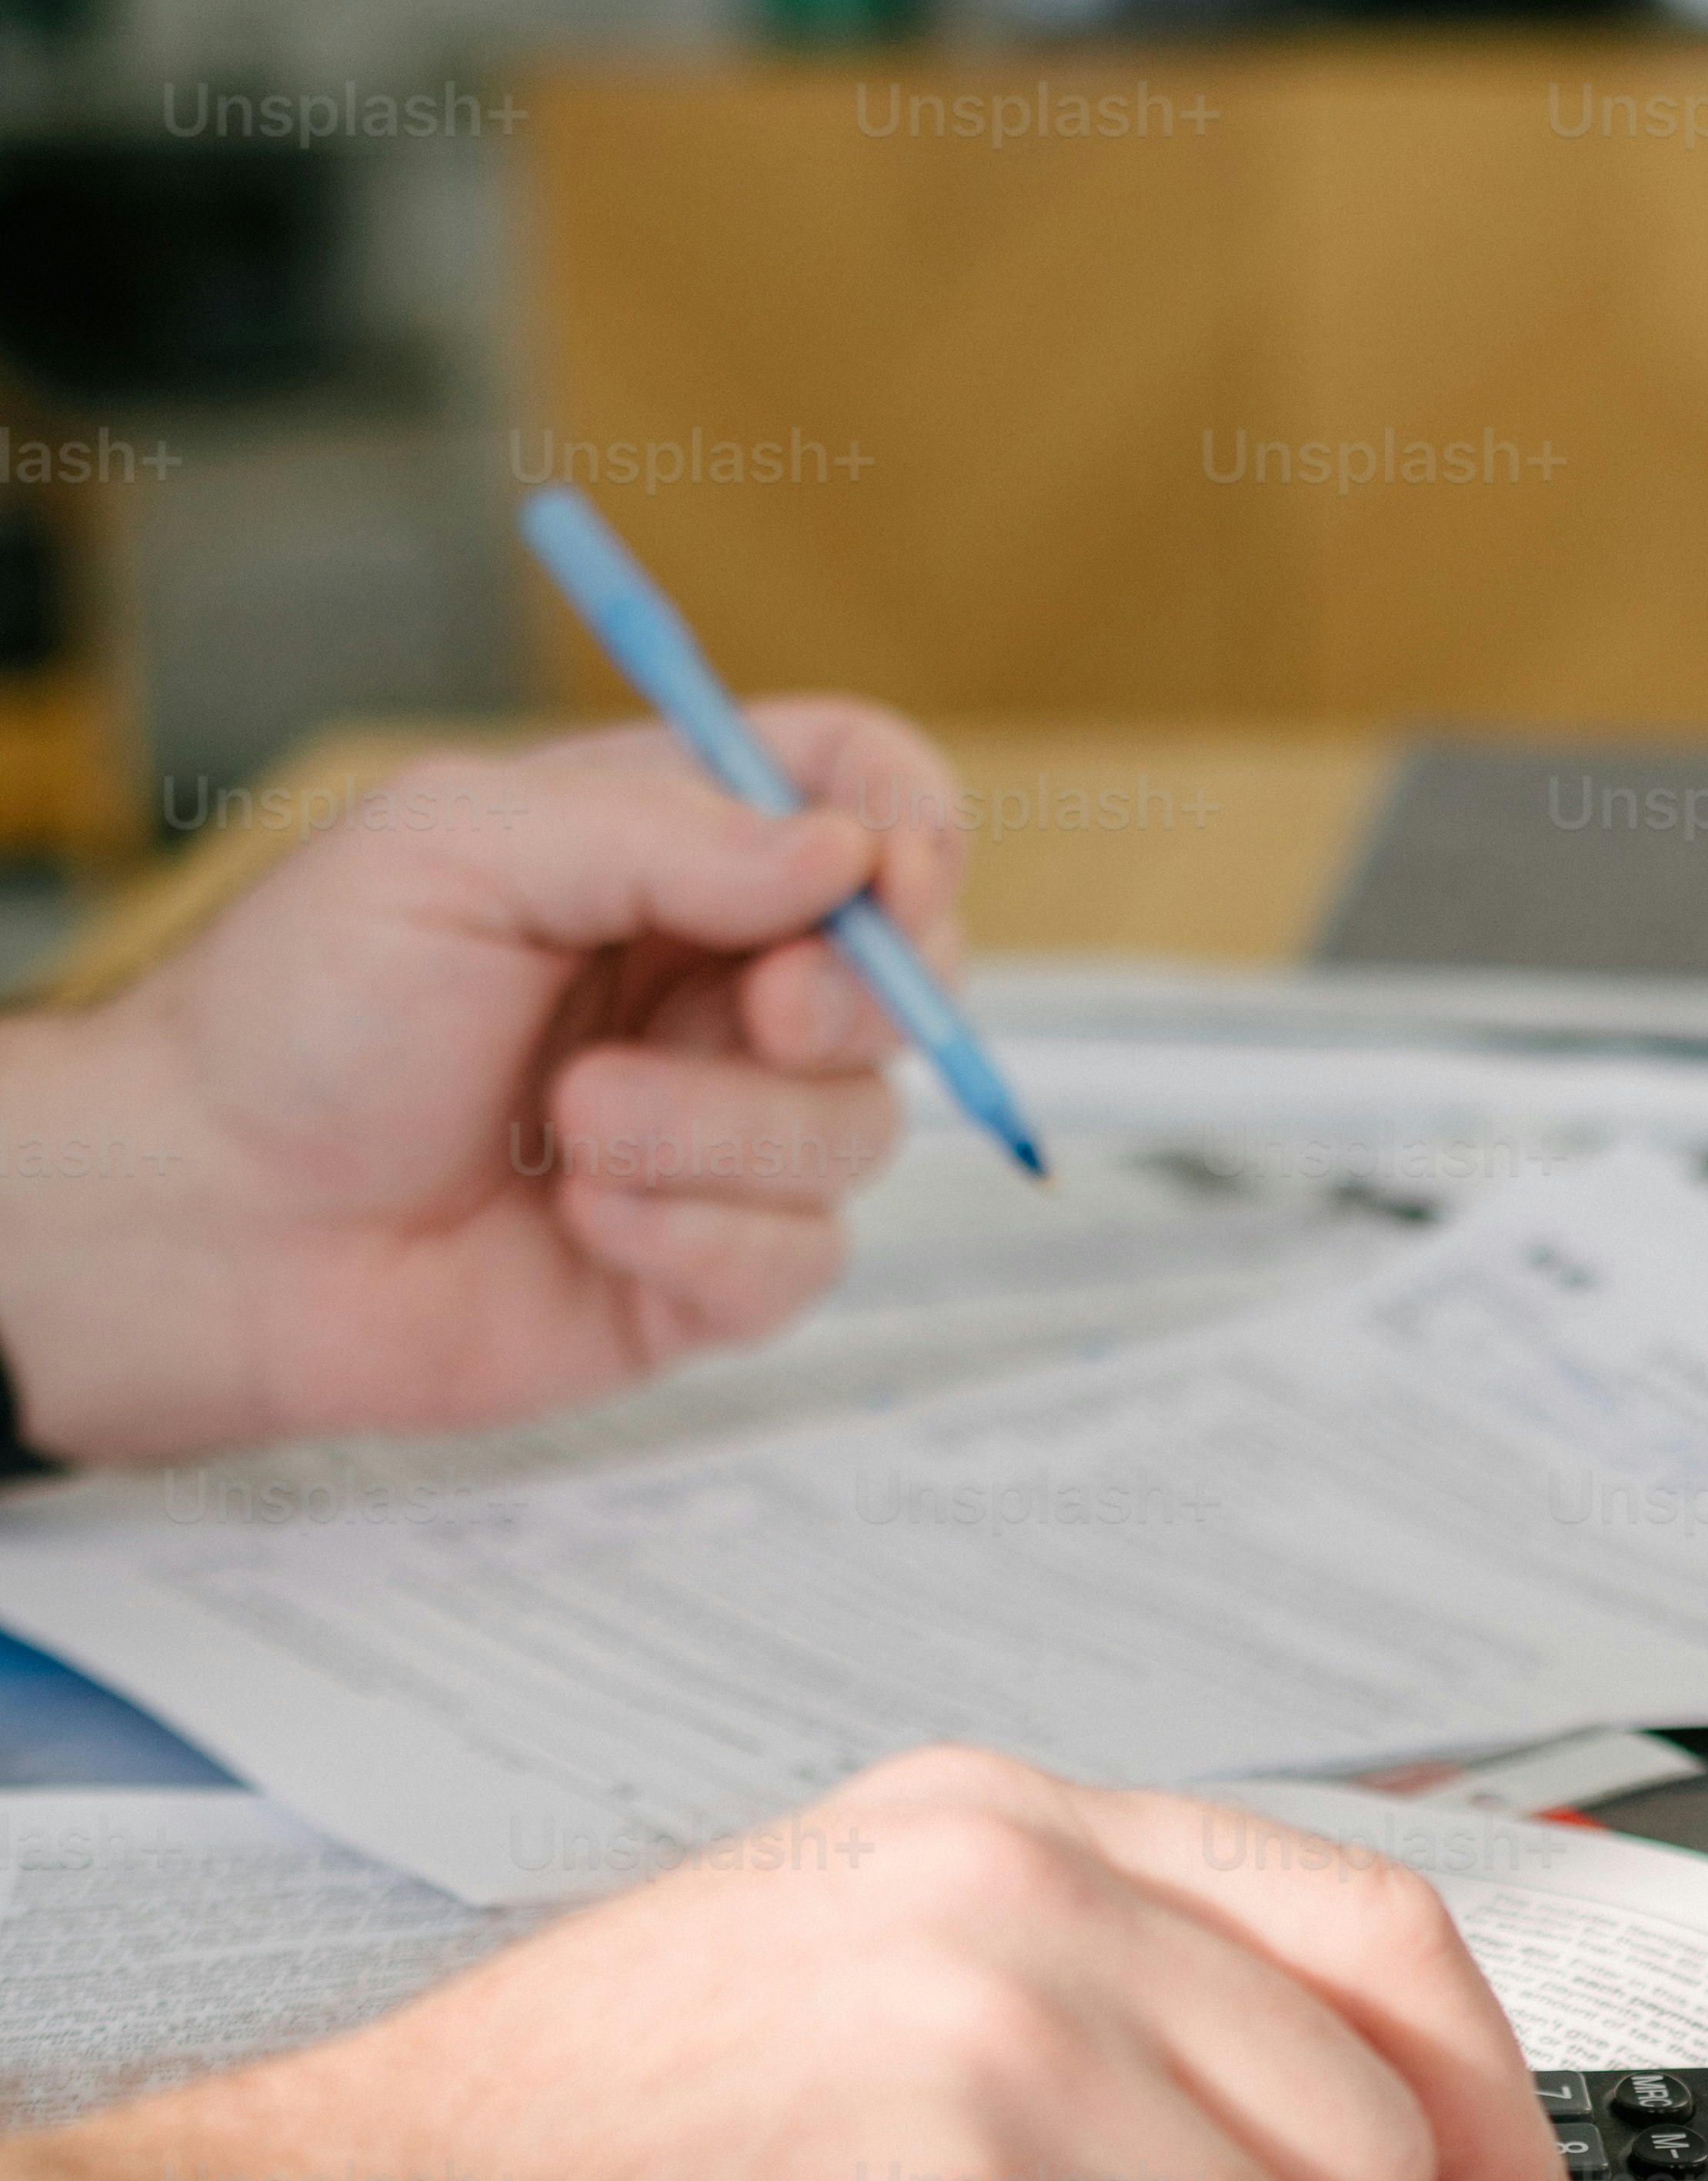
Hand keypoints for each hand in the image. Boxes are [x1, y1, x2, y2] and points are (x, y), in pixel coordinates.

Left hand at [0, 707, 966, 1461]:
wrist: (220, 1224)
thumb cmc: (301, 1019)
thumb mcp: (457, 854)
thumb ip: (659, 835)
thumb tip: (844, 857)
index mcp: (664, 854)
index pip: (856, 798)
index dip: (907, 828)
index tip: (890, 878)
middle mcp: (708, 991)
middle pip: (902, 979)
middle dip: (857, 998)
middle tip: (761, 1013)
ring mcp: (717, 1140)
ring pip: (855, 1133)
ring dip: (720, 1133)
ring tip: (568, 1128)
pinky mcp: (704, 1276)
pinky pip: (800, 1264)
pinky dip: (698, 1241)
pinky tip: (579, 1220)